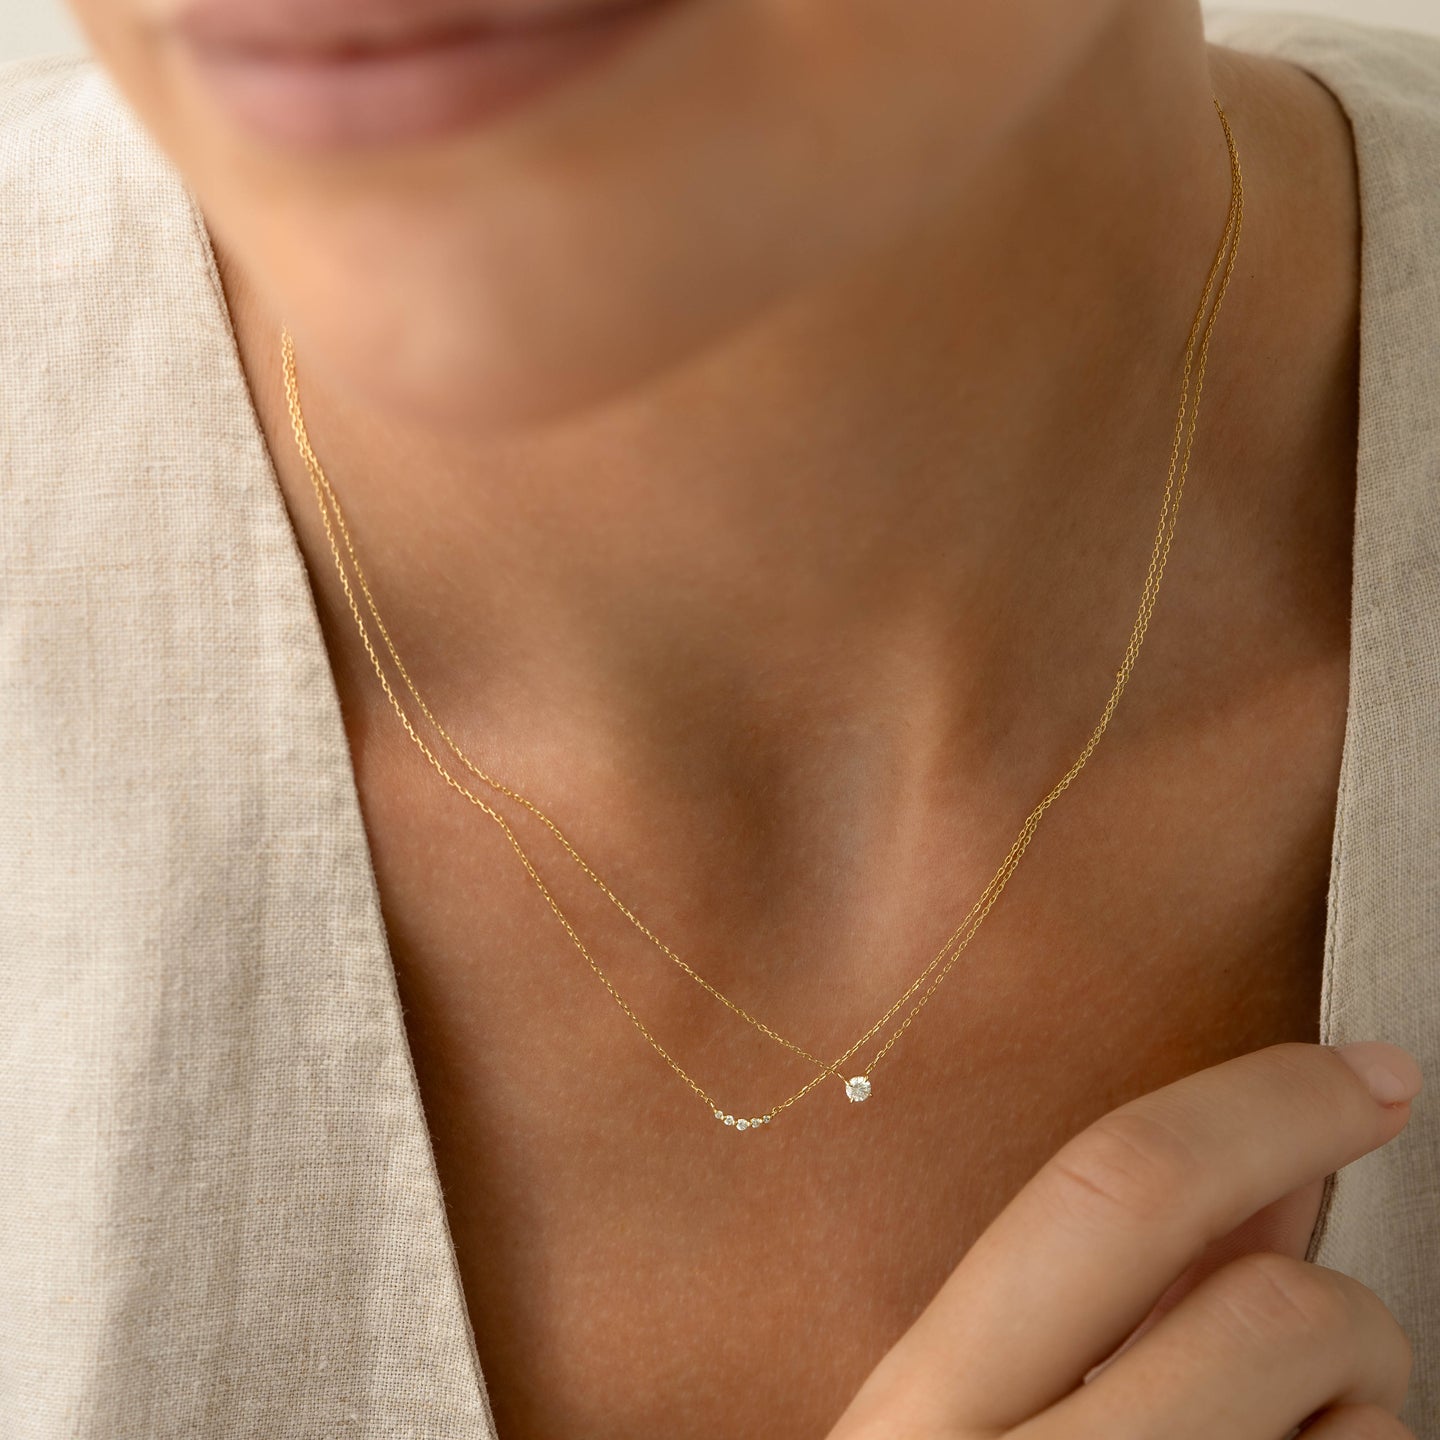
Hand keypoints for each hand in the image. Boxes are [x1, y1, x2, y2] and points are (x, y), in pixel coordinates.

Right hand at [829, 1041, 1421, 1439]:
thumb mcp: (970, 1436)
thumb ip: (1108, 1300)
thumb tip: (1262, 1181)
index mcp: (930, 1417)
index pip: (1111, 1191)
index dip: (1258, 1107)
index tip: (1366, 1077)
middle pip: (1279, 1314)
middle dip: (1340, 1307)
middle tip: (1331, 1346)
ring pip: (1371, 1435)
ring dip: (1363, 1439)